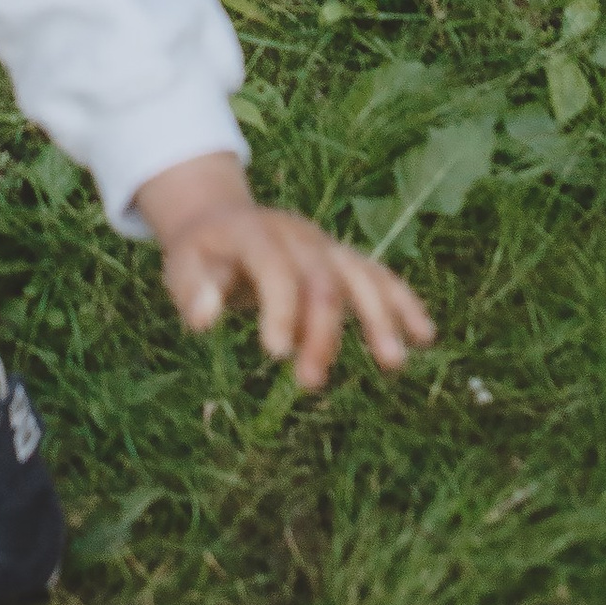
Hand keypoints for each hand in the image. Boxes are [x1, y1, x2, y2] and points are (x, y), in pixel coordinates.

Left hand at [135, 155, 436, 391]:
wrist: (221, 221)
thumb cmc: (201, 256)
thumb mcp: (181, 269)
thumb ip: (192, 293)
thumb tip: (204, 319)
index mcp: (254, 233)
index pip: (274, 267)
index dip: (279, 307)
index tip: (275, 354)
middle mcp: (297, 235)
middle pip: (321, 278)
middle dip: (322, 331)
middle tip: (310, 383)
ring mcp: (325, 245)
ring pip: (361, 275)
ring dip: (379, 318)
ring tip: (393, 364)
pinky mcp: (342, 259)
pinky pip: (379, 276)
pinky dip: (402, 302)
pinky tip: (424, 336)